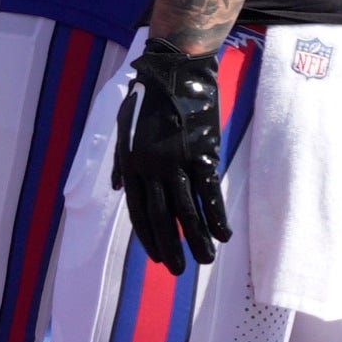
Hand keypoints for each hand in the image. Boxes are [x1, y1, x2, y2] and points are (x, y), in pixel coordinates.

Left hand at [113, 42, 232, 271]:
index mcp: (133, 164)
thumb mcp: (124, 128)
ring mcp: (177, 161)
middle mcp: (153, 168)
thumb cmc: (147, 98)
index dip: (149, 237)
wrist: (174, 71)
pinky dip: (216, 215)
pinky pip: (210, 192)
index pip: (139, 211)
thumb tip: (118, 187)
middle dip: (171, 246)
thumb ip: (123, 162)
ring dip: (196, 239)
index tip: (157, 256)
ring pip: (187, 210)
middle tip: (178, 270)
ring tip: (205, 260)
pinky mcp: (202, 153)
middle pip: (162, 217)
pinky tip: (223, 235)